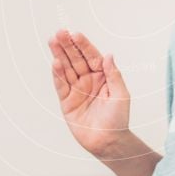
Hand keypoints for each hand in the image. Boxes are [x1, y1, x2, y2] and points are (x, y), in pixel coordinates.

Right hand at [48, 29, 130, 156]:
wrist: (109, 142)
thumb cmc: (118, 119)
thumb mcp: (121, 95)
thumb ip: (114, 75)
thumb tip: (108, 55)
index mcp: (103, 76)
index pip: (91, 56)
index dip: (83, 45)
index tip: (76, 34)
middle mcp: (88, 80)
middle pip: (76, 59)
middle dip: (68, 45)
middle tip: (59, 32)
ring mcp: (77, 90)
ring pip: (66, 69)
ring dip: (59, 55)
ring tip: (53, 41)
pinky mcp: (67, 102)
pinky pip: (61, 85)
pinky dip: (57, 74)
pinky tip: (54, 62)